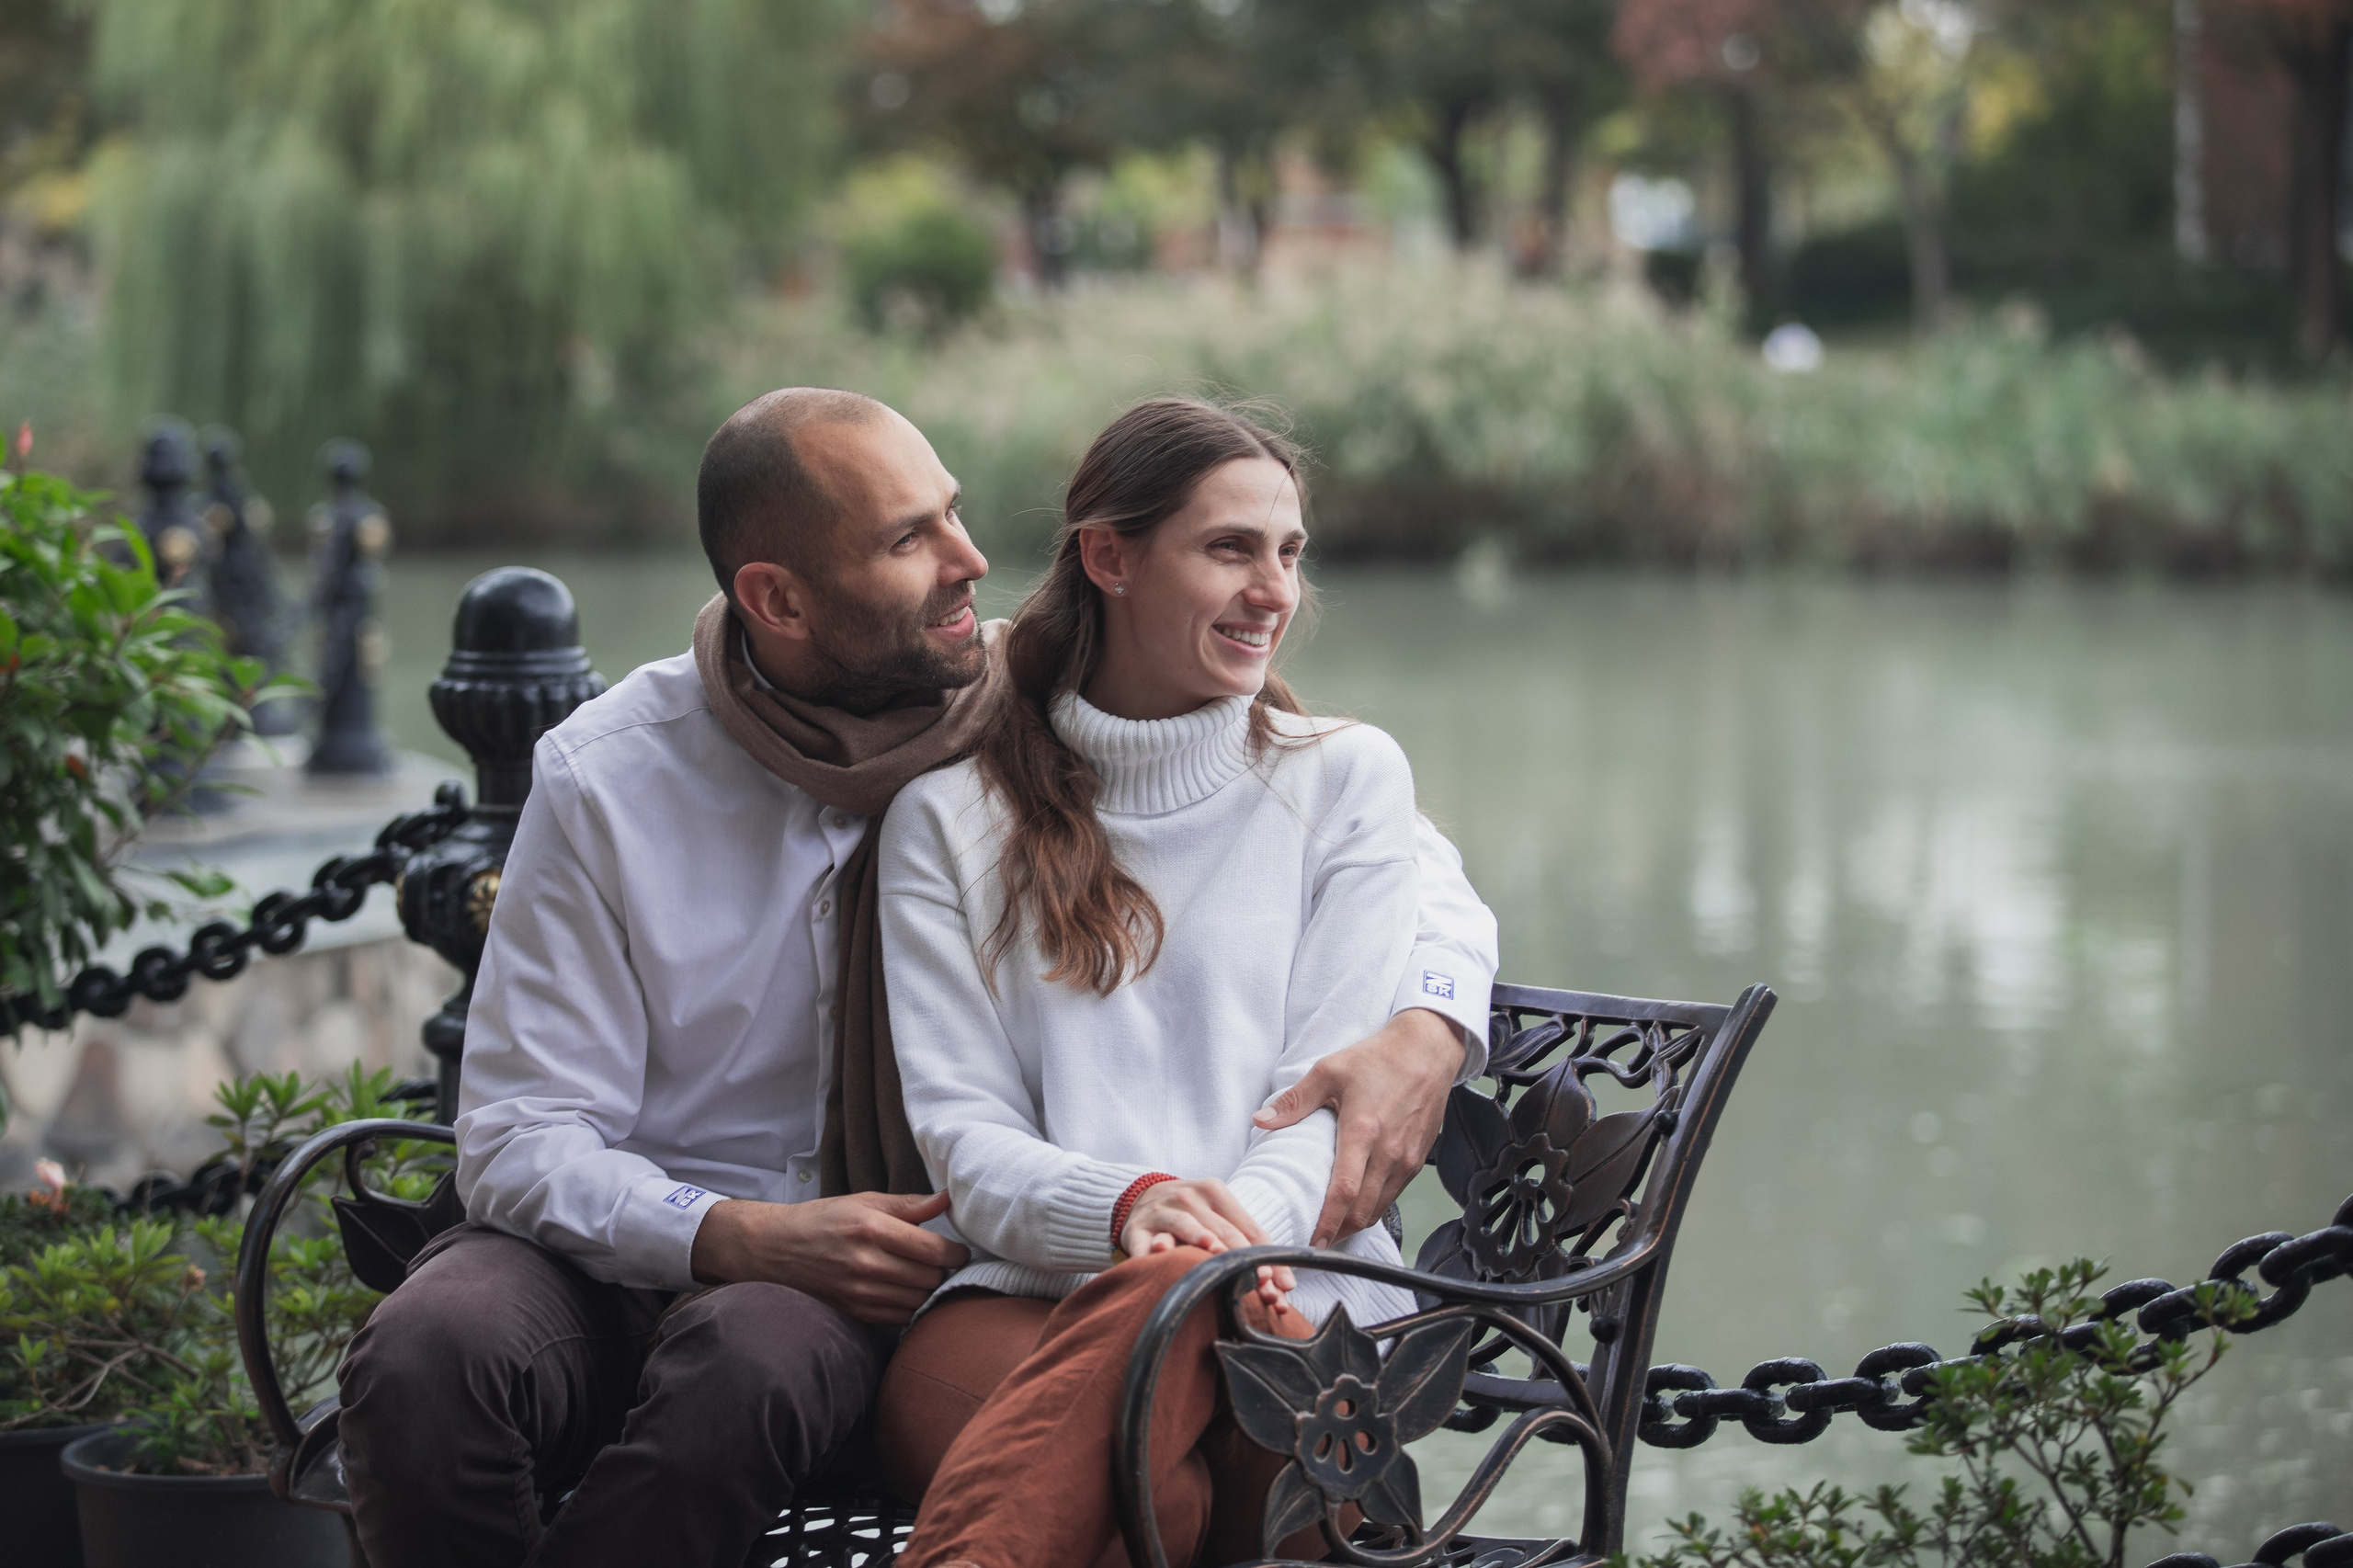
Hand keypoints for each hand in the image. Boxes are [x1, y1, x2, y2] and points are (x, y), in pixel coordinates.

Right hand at [688, 1191, 969, 1325]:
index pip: (933, 1251)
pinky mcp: (854, 1312)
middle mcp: (866, 1264)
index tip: (957, 1250)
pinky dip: (907, 1306)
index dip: (955, 1253)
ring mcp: (858, 1292)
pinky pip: (898, 1317)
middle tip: (937, 1261)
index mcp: (872, 1229)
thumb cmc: (824, 1220)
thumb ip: (910, 1204)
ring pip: (917, 1301)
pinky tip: (902, 1291)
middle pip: (930, 1278)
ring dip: (926, 1290)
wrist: (777, 1249)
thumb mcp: (865, 1202)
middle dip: (941, 1270)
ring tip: (920, 1275)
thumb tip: (947, 1199)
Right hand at [1120, 1178, 1296, 1292]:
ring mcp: (1161, 1210)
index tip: (1278, 1286)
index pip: (1248, 1230)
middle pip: (1222, 1233)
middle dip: (1241, 1262)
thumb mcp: (1220, 1218)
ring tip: (1213, 1252)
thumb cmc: (1194, 1214)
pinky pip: (1142, 1242)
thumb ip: (1250, 1247)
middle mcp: (1189, 1197)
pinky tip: (1156, 1260)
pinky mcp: (1136, 1228)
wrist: (1143, 1196)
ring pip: (1185, 1226)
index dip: (1265, 1259)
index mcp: (1215, 1192)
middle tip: (1258, 1288)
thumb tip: (1284, 1286)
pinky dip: (1148, 1252)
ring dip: (1199, 1238)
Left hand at [1253, 1007, 1460, 1246]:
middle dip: (1338, 1232)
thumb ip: (1295, 1101)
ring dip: (1355, 1223)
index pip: (1344, 1192)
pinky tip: (1358, 1205)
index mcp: (1363, 1131)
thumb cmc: (1380, 1058)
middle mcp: (1388, 1151)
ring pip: (1379, 1207)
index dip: (1327, 1222)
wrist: (1428, 1050)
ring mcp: (1407, 1159)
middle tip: (1315, 1241)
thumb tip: (1261, 1120)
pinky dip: (1374, 1207)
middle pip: (1362, 1210)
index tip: (1311, 1240)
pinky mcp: (1417, 1159)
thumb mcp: (1330, 1070)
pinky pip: (1393, 1195)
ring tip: (1333, 1229)